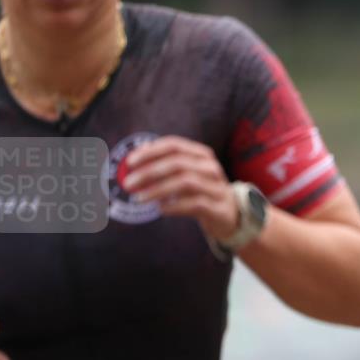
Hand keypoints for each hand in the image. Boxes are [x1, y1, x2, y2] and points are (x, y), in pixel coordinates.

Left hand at [123, 136, 239, 240]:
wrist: (230, 215)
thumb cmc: (201, 192)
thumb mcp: (186, 174)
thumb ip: (164, 163)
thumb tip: (138, 154)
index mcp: (201, 154)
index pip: (174, 145)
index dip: (151, 151)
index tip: (130, 162)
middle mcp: (211, 168)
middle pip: (178, 163)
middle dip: (150, 172)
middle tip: (129, 183)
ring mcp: (217, 187)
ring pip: (185, 182)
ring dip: (158, 190)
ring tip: (140, 198)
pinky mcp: (219, 208)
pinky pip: (194, 204)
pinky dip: (174, 206)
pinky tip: (160, 209)